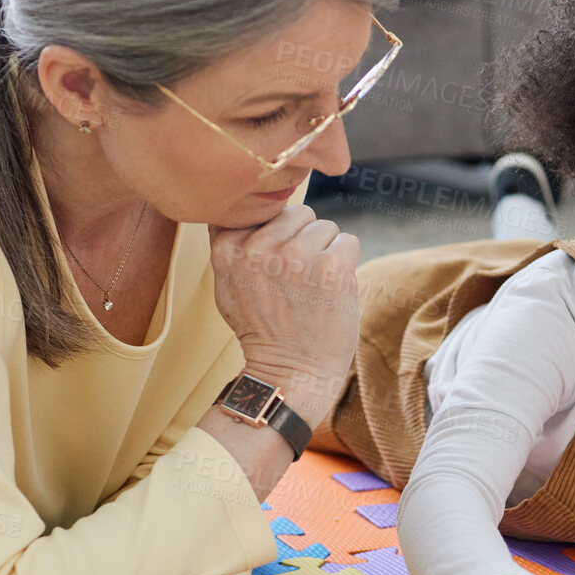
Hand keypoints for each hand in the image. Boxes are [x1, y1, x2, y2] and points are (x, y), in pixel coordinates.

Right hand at [208, 205, 359, 430]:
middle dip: (301, 239)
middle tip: (296, 279)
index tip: (274, 261)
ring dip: (325, 252)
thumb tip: (242, 202)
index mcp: (227, 247)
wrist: (292, 373)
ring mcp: (297, 255)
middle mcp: (259, 247)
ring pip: (324, 225)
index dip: (274, 232)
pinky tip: (331, 291)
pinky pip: (349, 241)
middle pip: (297, 212)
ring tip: (312, 287)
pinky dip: (346, 264)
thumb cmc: (262, 329)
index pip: (261, 208)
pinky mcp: (332, 266)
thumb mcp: (225, 285)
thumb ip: (229, 242)